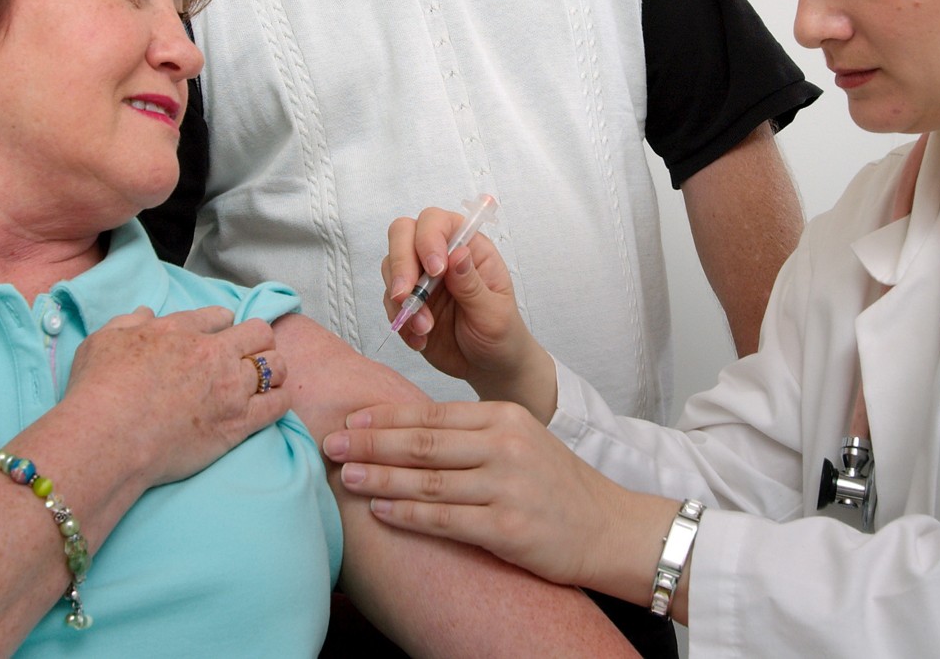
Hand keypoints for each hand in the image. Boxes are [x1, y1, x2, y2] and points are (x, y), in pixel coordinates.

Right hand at [61, 306, 289, 487]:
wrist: (109, 438)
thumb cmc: (98, 390)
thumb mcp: (102, 341)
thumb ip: (128, 322)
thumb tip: (146, 313)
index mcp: (181, 330)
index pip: (220, 315)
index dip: (223, 324)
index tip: (221, 336)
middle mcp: (213, 353)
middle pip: (259, 333)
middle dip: (258, 341)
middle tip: (248, 357)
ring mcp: (230, 388)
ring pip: (276, 366)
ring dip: (273, 369)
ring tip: (265, 380)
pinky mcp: (239, 423)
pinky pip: (279, 403)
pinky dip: (281, 399)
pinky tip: (273, 402)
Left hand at [323, 400, 676, 600]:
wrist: (609, 528)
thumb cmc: (558, 486)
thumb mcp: (521, 440)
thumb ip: (473, 433)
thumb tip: (409, 432)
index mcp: (504, 417)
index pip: (432, 413)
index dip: (385, 417)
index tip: (350, 420)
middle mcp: (504, 446)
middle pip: (422, 442)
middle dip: (369, 443)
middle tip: (330, 443)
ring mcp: (506, 486)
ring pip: (426, 480)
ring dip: (378, 479)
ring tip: (344, 476)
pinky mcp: (507, 526)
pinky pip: (444, 519)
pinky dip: (406, 515)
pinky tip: (379, 512)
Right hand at [382, 209, 552, 410]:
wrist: (489, 367)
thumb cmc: (501, 333)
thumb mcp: (494, 312)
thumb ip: (472, 284)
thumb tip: (457, 253)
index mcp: (469, 247)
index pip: (437, 222)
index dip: (429, 238)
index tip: (435, 270)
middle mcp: (440, 255)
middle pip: (402, 234)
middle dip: (400, 264)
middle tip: (406, 296)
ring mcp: (420, 278)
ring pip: (390, 267)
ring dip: (402, 300)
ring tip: (424, 328)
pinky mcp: (408, 303)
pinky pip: (390, 303)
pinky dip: (399, 321)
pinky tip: (421, 339)